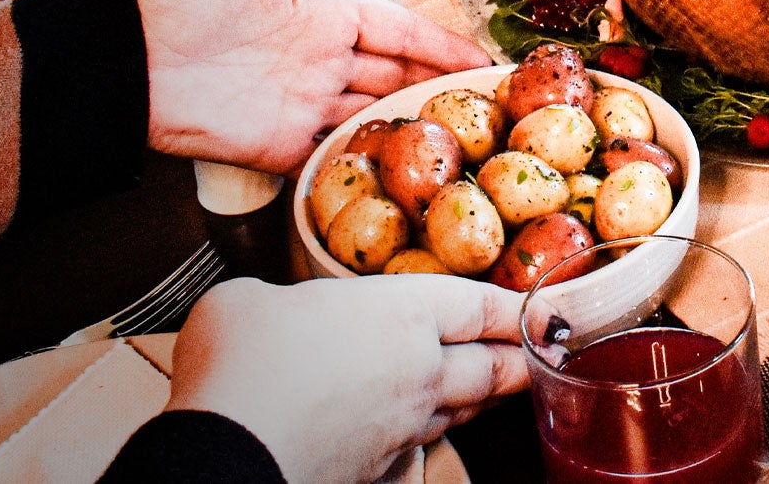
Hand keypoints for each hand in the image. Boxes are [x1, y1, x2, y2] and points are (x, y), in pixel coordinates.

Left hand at [138, 0, 489, 173]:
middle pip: (395, 76)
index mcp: (321, 12)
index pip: (398, 30)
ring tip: (465, 140)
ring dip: (414, 126)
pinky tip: (408, 170)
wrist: (127, 59)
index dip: (440, 43)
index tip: (480, 57)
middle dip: (439, 88)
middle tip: (490, 104)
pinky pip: (336, 154)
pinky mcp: (281, 145)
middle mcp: (320, 60)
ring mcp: (303, 104)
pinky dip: (369, 160)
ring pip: (374, 115)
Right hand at [165, 275, 551, 483]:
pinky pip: (414, 452)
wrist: (224, 452)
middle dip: (522, 361)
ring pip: (459, 413)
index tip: (540, 309)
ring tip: (488, 391)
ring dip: (477, 400)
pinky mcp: (379, 472)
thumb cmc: (239, 367)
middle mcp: (418, 371)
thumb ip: (278, 301)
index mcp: (401, 314)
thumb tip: (266, 313)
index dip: (513, 306)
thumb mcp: (248, 301)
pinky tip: (416, 436)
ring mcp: (401, 428)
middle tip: (544, 356)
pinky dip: (423, 441)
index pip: (479, 305)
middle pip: (492, 367)